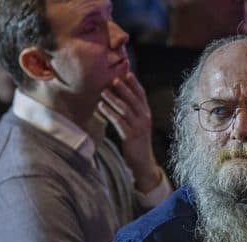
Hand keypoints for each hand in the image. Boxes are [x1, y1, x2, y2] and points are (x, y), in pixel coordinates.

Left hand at [97, 71, 161, 192]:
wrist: (143, 163)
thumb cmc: (137, 143)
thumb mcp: (138, 125)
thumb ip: (132, 112)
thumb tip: (119, 97)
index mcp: (147, 114)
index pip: (142, 95)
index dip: (134, 84)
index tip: (127, 73)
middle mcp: (144, 119)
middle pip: (134, 100)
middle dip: (123, 88)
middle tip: (113, 79)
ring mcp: (138, 128)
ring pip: (125, 109)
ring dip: (113, 99)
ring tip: (103, 91)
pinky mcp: (130, 136)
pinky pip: (118, 121)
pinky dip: (108, 112)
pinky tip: (100, 106)